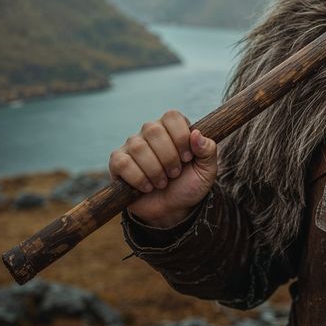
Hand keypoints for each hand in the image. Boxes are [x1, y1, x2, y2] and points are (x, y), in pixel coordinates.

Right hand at [108, 110, 217, 227]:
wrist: (173, 209)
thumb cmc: (190, 184)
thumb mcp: (207, 170)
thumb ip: (208, 150)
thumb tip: (196, 133)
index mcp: (173, 127)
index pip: (172, 116)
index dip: (181, 137)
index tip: (187, 158)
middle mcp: (150, 131)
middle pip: (153, 130)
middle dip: (168, 157)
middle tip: (175, 173)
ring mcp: (132, 146)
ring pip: (138, 147)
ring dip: (155, 170)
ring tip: (162, 183)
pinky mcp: (117, 162)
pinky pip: (122, 163)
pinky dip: (138, 178)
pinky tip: (147, 187)